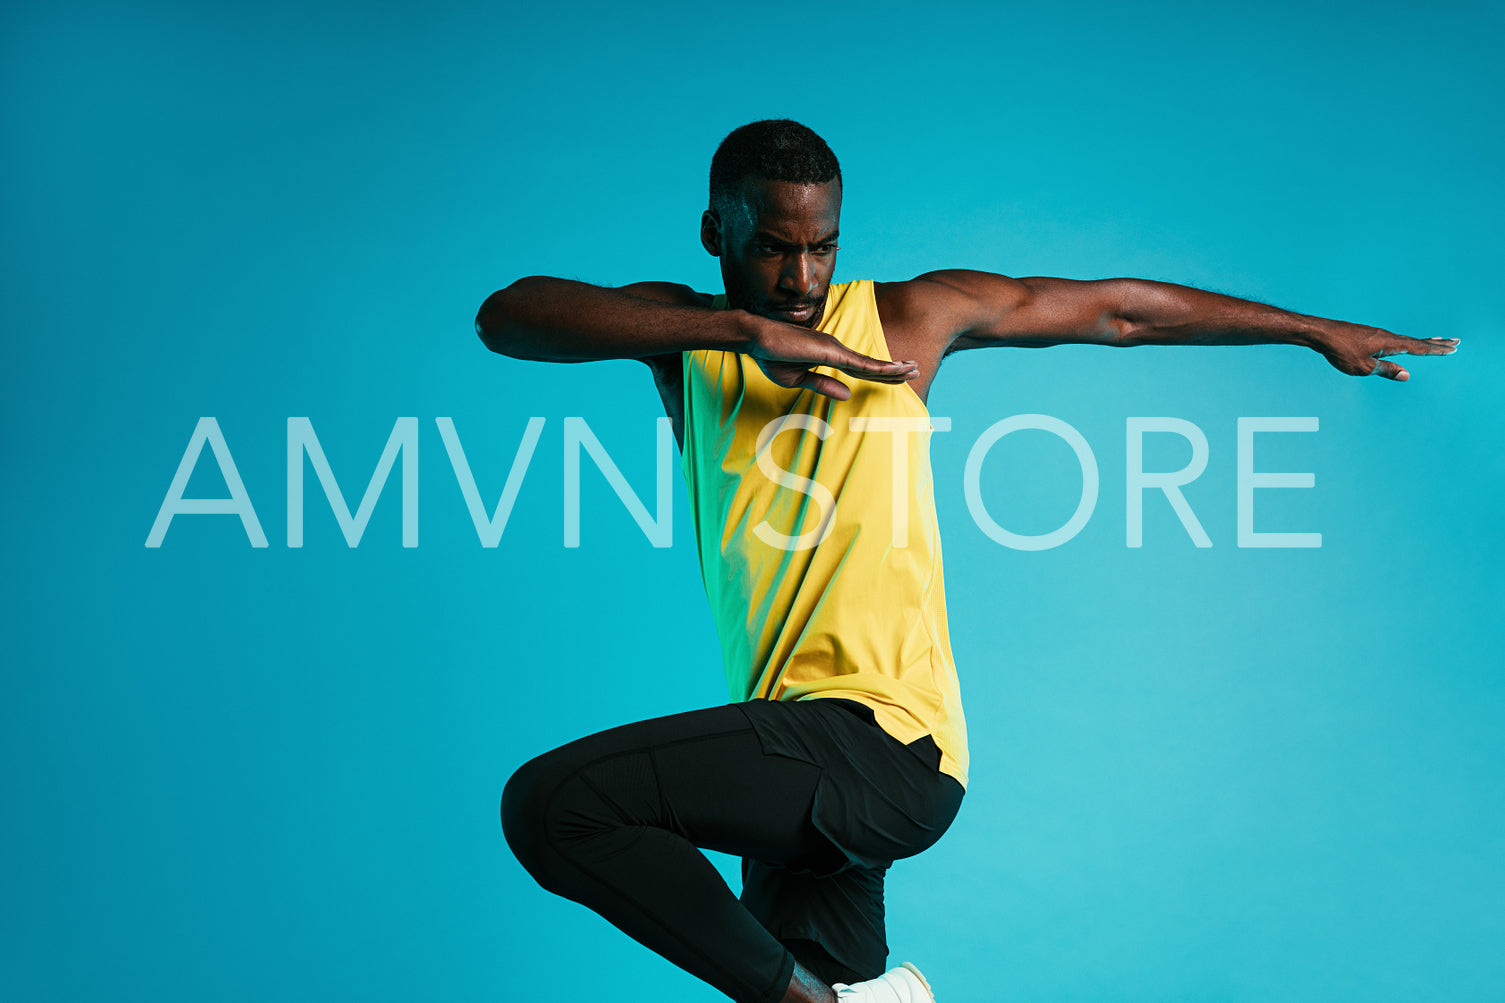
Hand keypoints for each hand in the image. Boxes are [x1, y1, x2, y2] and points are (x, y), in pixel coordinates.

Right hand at [742, 313, 917, 399]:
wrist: (757, 339)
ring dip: (894, 368)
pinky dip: (879, 368)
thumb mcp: (799, 378)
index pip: (861, 367)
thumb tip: (846, 396)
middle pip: (871, 364)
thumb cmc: (773, 356)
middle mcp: (837, 349)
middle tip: (916, 369)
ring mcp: (835, 348)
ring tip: (913, 369)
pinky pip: (859, 364)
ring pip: (870, 363)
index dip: (881, 372)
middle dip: (895, 368)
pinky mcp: (831, 351)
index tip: (899, 374)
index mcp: (830, 355)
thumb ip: (823, 385)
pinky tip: (895, 371)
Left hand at [1314, 322, 1458, 381]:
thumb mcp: (1363, 367)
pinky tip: (1404, 343)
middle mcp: (1387, 336)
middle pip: (1417, 340)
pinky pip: (1394, 338)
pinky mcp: (1369, 334)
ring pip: (1406, 339)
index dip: (1436, 349)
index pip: (1419, 348)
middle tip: (1455, 341)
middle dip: (1436, 343)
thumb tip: (1406, 375)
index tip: (1453, 348)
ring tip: (1436, 340)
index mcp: (1390, 343)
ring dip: (1423, 340)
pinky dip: (1406, 340)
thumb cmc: (1340, 351)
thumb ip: (1386, 370)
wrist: (1321, 333)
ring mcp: (1378, 334)